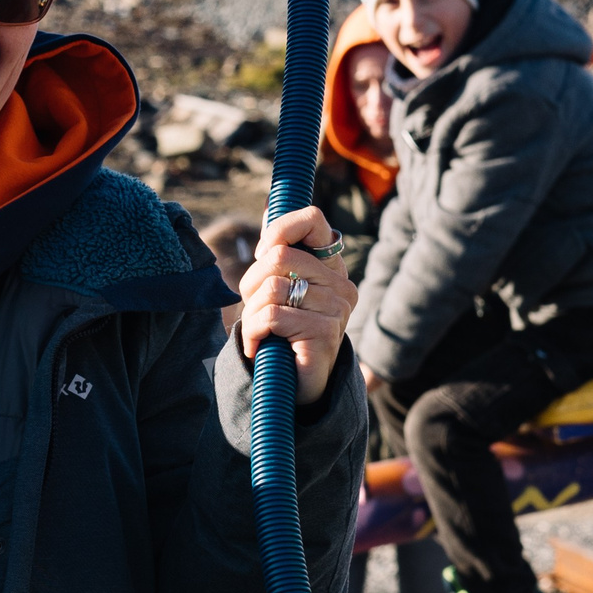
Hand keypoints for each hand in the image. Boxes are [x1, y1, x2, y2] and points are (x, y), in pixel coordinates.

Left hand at [237, 207, 355, 405]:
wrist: (293, 386)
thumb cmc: (282, 334)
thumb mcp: (277, 287)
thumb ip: (278, 251)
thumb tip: (268, 206)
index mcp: (331, 266)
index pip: (313, 220)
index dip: (279, 230)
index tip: (262, 254)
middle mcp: (341, 284)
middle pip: (278, 256)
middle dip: (252, 283)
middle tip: (256, 308)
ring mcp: (337, 308)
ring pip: (271, 287)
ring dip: (252, 313)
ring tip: (261, 332)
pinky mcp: (325, 333)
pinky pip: (272, 316)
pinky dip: (254, 332)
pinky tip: (259, 346)